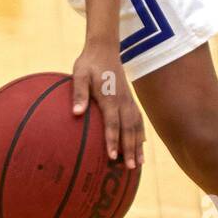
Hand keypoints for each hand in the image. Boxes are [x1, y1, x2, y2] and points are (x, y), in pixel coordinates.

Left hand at [71, 41, 143, 170]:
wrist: (104, 49)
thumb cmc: (88, 64)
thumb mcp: (79, 74)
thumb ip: (78, 93)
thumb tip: (76, 112)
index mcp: (110, 97)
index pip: (112, 123)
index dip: (113, 140)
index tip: (112, 156)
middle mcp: (123, 101)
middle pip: (128, 129)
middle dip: (130, 149)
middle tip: (131, 168)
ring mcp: (129, 101)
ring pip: (136, 127)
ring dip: (138, 146)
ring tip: (139, 164)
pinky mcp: (130, 100)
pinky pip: (138, 120)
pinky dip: (141, 134)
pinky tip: (141, 146)